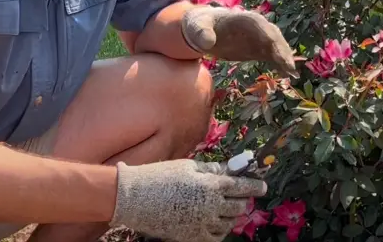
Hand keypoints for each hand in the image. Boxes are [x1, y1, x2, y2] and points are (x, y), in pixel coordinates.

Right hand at [111, 159, 266, 241]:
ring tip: (231, 207)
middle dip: (244, 200)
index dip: (253, 186)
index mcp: (211, 185)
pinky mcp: (193, 237)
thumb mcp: (188, 166)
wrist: (137, 198)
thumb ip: (211, 170)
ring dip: (233, 214)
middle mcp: (211, 206)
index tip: (263, 186)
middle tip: (244, 195)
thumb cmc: (162, 176)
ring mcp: (203, 224)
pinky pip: (216, 236)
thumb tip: (228, 169)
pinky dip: (221, 229)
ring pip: (229, 222)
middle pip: (238, 206)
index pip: (240, 186)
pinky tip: (218, 222)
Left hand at [181, 5, 297, 76]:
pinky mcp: (258, 49)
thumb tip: (208, 42)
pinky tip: (288, 76)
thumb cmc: (200, 25)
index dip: (269, 36)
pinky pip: (273, 56)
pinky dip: (281, 64)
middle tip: (288, 66)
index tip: (275, 49)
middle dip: (282, 49)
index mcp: (242, 18)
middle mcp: (255, 26)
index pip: (260, 25)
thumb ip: (202, 33)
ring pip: (277, 46)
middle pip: (273, 35)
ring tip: (292, 74)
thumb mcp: (197, 27)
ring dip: (285, 58)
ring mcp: (258, 38)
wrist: (203, 29)